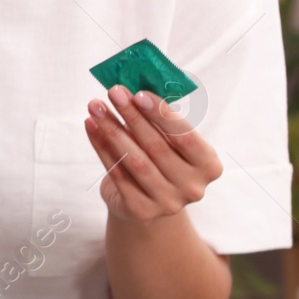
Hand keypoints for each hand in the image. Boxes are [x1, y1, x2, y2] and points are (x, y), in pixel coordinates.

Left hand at [85, 84, 222, 223]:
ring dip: (112, 129)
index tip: (138, 94)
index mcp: (208, 166)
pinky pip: (116, 172)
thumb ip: (158, 120)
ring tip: (95, 106)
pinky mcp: (140, 210)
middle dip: (131, 116)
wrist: (147, 200)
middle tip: (113, 92)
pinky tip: (91, 125)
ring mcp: (168, 202)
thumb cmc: (161, 160)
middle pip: (157, 146)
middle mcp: (193, 187)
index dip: (162, 115)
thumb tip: (132, 88)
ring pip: (134, 160)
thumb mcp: (169, 142)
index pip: (186, 137)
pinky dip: (101, 146)